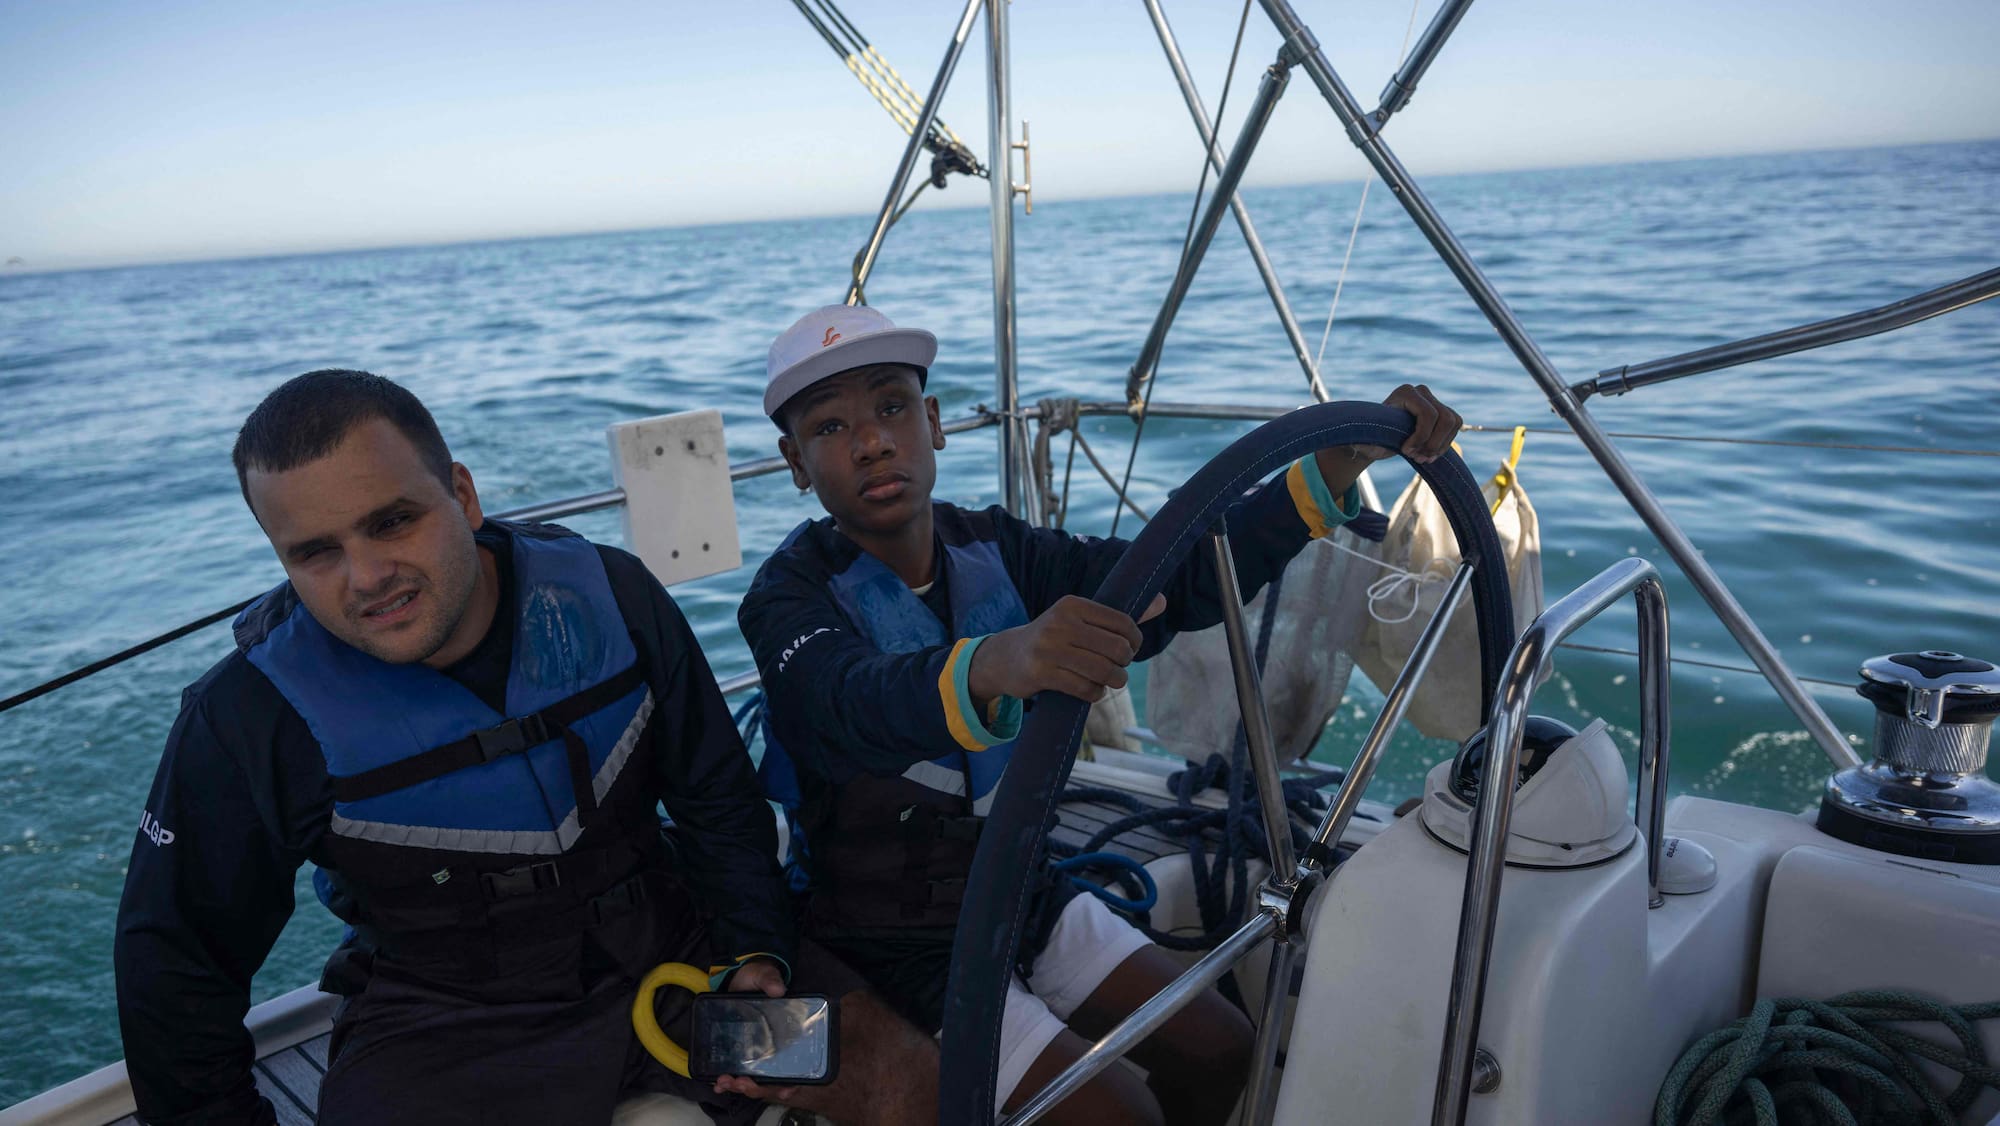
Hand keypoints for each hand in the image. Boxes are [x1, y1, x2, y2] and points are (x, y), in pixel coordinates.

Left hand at [711, 959, 798, 1101]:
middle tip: (738, 1082)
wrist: (740, 978)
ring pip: (752, 1082)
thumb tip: (778, 989)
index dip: (791, 1084)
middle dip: (754, 1088)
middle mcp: (773, 1051)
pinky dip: (728, 1083)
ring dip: (738, 1087)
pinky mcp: (739, 1052)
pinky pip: (736, 1074)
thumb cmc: (758, 978)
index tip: (783, 1090)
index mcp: (786, 1037)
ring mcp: (755, 1054)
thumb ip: (770, 980)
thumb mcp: (764, 976)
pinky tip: (717, 1084)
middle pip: (769, 1082)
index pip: (795, 1069)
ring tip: (722, 1082)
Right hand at [969, 594, 1164, 705]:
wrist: (1007, 657)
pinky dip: (1095, 694)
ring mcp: (1049, 648)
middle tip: (1117, 668)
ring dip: (1113, 681)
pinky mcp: (1041, 673)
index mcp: (1073, 604)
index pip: (1123, 623)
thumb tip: (1162, 601)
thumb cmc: (1055, 638)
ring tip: (1110, 681)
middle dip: (1124, 664)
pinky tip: (1091, 690)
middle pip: (1117, 649)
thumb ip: (1120, 615)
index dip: (1135, 642)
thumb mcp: (1082, 620)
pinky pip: (1085, 689)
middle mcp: (1060, 622)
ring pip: (1104, 671)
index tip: (1129, 651)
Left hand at [1314, 383, 1462, 490]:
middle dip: (1433, 443)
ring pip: (1454, 422)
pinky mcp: (1442, 411)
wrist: (1377, 439)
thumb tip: (1356, 445)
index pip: (1428, 414)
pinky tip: (1429, 454)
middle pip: (1446, 418)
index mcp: (1404, 393)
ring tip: (1423, 458)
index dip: (1422, 436)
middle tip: (1417, 458)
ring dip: (1440, 445)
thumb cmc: (1368, 440)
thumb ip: (1361, 441)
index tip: (1405, 452)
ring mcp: (1433, 400)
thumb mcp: (1363, 441)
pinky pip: (1456, 426)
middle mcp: (1421, 391)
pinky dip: (1446, 444)